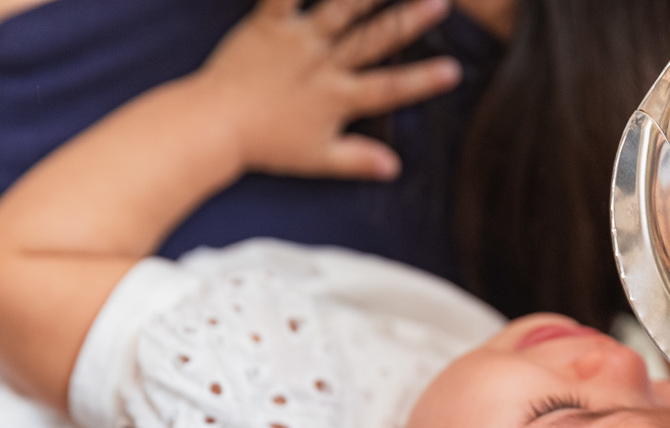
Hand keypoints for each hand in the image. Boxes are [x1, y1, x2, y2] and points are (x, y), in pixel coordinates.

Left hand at [196, 0, 461, 179]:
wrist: (216, 126)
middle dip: (409, 21)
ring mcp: (297, 41)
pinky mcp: (267, 25)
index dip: (422, 81)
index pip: (389, 89)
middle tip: (440, 3)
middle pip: (374, 40)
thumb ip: (358, 160)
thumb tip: (393, 168)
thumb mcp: (318, 159)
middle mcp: (323, 65)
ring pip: (338, 8)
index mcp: (337, 97)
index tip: (453, 71)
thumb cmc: (266, 145)